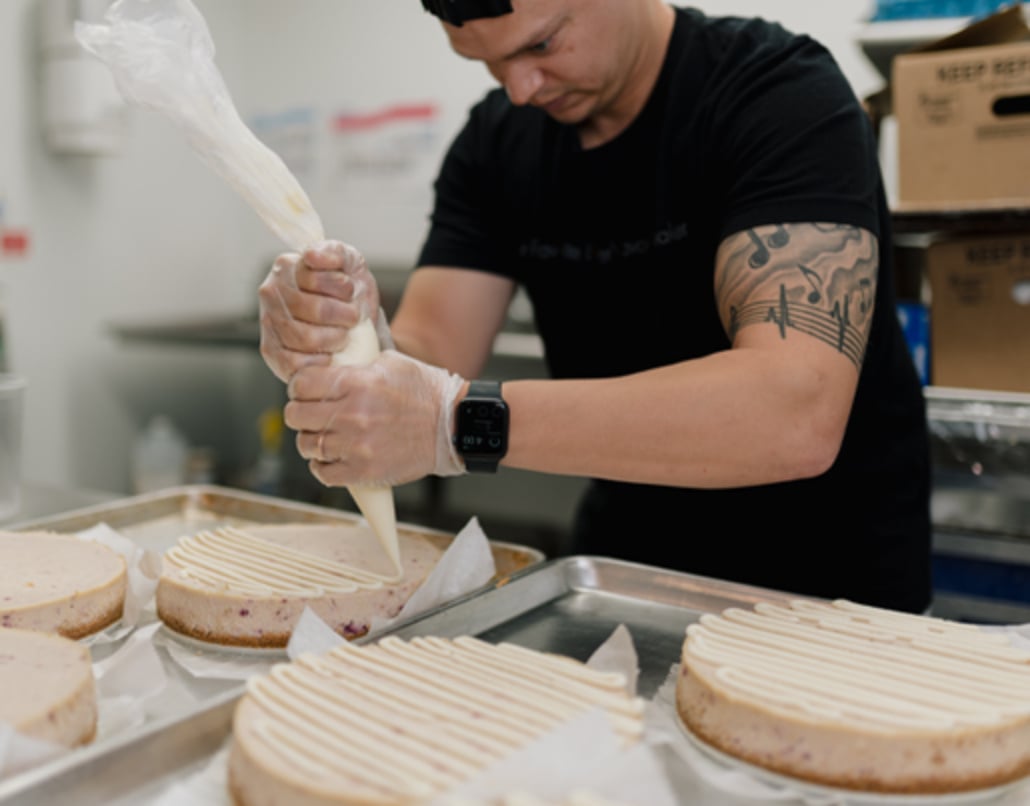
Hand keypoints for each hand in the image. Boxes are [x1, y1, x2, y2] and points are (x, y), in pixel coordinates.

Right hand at [258, 240, 387, 381]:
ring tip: (343, 335)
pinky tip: (329, 353)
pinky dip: (319, 361)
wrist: (355, 326)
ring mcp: (268, 323)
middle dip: (344, 317)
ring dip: (335, 339)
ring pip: (305, 338)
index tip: (351, 291)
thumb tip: (312, 256)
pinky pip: (295, 363)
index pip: (316, 279)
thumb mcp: (350, 265)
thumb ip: (335, 252)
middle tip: (352, 318)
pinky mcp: (271, 352)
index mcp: (287, 267)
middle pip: (314, 310)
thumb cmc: (348, 294)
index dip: (343, 288)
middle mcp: (271, 293)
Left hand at [286, 351, 466, 485]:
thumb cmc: (424, 392)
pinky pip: (323, 473)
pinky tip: (332, 457)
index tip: (305, 391)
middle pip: (296, 415)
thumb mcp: (390, 363)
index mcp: (357, 382)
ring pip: (306, 445)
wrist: (451, 426)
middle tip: (310, 414)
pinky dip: (323, 466)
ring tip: (324, 436)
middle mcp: (352, 414)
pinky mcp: (364, 470)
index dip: (299, 386)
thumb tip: (329, 364)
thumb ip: (355, 364)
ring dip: (311, 440)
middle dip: (299, 413)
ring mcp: (357, 445)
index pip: (301, 383)